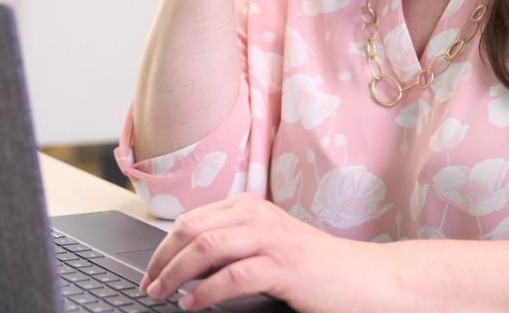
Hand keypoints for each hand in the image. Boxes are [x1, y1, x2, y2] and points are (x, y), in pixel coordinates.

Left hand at [140, 193, 405, 311]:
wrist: (360, 277)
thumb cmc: (313, 267)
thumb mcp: (268, 246)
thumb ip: (234, 245)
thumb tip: (187, 264)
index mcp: (251, 206)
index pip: (193, 219)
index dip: (164, 245)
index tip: (151, 270)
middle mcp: (258, 215)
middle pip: (193, 229)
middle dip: (163, 258)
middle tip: (149, 285)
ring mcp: (271, 238)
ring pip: (207, 247)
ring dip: (176, 274)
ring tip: (162, 295)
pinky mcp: (283, 265)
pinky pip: (233, 276)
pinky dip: (206, 293)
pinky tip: (193, 305)